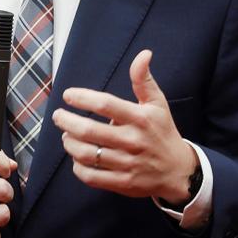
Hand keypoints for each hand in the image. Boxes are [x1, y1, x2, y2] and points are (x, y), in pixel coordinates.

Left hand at [51, 49, 196, 204]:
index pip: (106, 104)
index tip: (68, 95)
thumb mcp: (158, 104)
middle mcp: (133, 141)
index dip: (83, 97)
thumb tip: (144, 54)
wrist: (179, 171)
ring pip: (87, 154)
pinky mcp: (123, 183)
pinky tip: (76, 157)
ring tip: (66, 135)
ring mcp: (128, 164)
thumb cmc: (163, 132)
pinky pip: (92, 176)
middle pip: (90, 131)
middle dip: (67, 121)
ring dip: (69, 143)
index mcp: (141, 119)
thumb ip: (144, 80)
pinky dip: (78, 166)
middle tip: (58, 116)